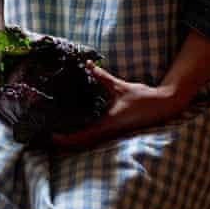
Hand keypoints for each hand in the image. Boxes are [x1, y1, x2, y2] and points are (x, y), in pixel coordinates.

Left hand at [52, 62, 187, 150]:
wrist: (163, 106)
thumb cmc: (142, 98)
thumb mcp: (119, 86)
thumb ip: (102, 76)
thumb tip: (89, 64)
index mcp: (107, 124)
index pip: (82, 136)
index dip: (65, 139)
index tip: (51, 136)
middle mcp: (108, 133)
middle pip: (81, 144)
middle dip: (64, 143)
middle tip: (46, 137)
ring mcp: (112, 135)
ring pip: (88, 143)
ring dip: (73, 142)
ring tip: (55, 136)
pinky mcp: (114, 132)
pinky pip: (95, 138)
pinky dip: (82, 137)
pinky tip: (75, 130)